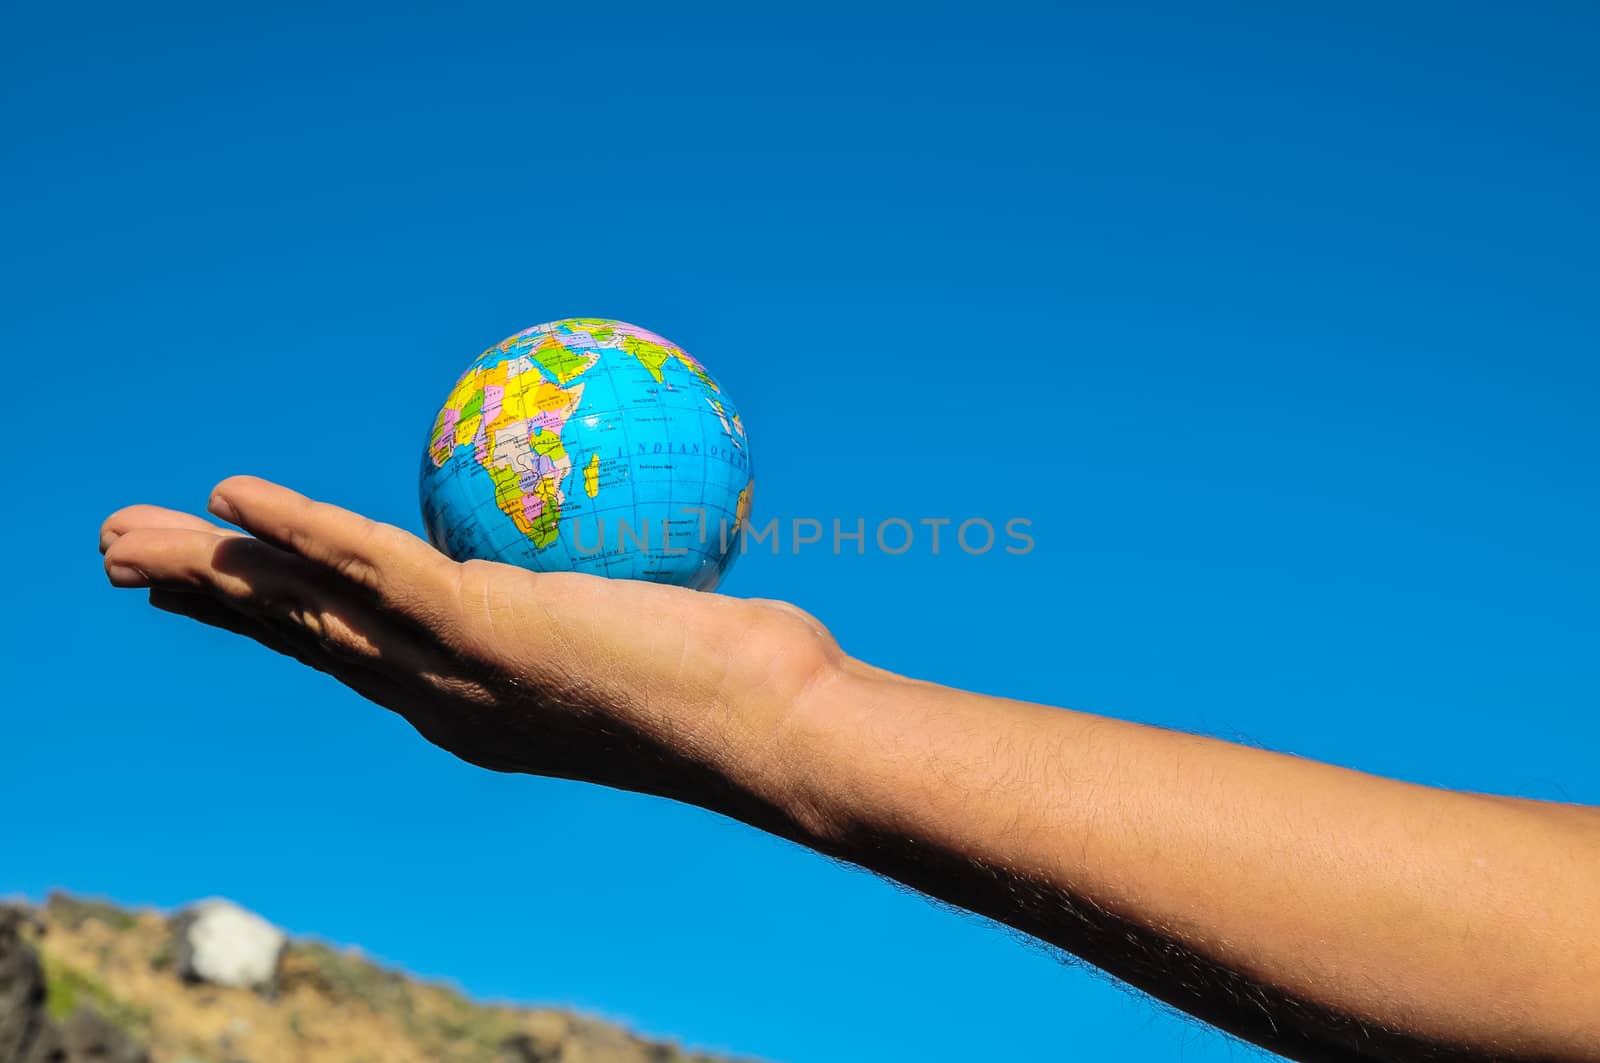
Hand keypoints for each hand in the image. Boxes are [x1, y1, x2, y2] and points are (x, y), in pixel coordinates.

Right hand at [100, 477, 840, 810]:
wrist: (778, 734)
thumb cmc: (744, 688)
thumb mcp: (662, 627)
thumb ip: (613, 589)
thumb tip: (626, 532)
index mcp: (477, 704)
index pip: (357, 655)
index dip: (283, 621)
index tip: (232, 588)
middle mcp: (448, 701)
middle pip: (304, 640)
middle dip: (210, 605)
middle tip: (128, 562)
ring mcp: (459, 672)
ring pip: (307, 610)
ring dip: (211, 571)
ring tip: (122, 539)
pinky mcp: (485, 631)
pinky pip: (370, 564)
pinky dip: (296, 527)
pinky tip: (229, 495)